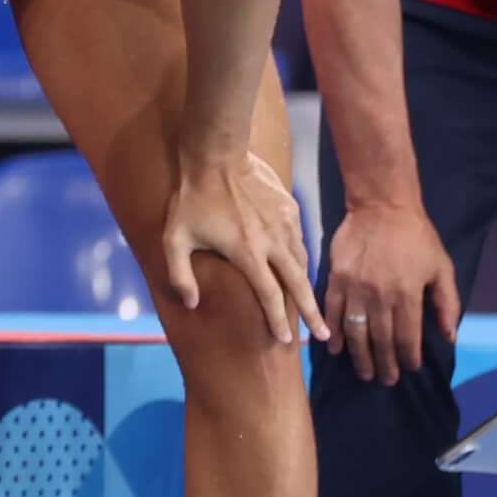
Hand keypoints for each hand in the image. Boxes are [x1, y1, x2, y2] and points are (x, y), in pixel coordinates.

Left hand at [156, 151, 322, 345]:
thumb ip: (180, 275)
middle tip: (322, 335)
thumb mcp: (174, 239)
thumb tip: (191, 304)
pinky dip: (302, 258)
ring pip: (302, 261)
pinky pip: (299, 240)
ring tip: (313, 306)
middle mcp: (273, 241)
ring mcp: (285, 223)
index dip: (278, 320)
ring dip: (308, 286)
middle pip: (298, 284)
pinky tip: (301, 269)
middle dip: (311, 312)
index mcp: (248, 252)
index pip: (270, 295)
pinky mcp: (290, 208)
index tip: (286, 340)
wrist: (216, 156)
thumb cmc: (191, 200)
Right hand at [323, 198, 461, 384]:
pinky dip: (333, 333)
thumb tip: (450, 336)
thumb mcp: (442, 268)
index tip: (410, 368)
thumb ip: (447, 304)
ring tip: (364, 373)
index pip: (407, 337)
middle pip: (381, 340)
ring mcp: (355, 289)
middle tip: (386, 380)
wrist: (382, 207)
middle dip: (385, 364)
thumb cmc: (416, 237)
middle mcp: (380, 297)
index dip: (409, 358)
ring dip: (360, 357)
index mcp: (408, 294)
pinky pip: (332, 313)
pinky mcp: (336, 280)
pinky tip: (336, 349)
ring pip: (356, 332)